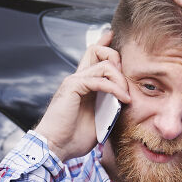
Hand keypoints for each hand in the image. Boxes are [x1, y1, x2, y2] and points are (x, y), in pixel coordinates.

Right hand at [35, 31, 130, 161]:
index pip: (92, 56)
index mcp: (82, 85)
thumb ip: (109, 107)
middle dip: (116, 58)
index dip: (103, 44)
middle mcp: (77, 79)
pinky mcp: (73, 87)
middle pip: (96, 50)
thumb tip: (124, 102)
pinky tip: (122, 99)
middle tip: (125, 82)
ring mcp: (74, 81)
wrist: (56, 147)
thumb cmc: (74, 139)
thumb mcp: (99, 120)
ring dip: (120, 79)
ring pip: (103, 63)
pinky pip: (99, 79)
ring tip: (126, 97)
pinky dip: (114, 88)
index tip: (112, 34)